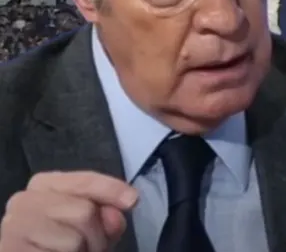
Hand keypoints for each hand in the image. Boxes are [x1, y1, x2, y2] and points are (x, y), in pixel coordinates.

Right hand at [0, 171, 138, 251]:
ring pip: (74, 239)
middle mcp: (24, 200)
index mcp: (44, 185)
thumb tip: (114, 217)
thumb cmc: (60, 243)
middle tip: (89, 247)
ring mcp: (13, 225)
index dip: (111, 190)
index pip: (84, 181)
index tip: (132, 200)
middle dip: (97, 235)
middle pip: (85, 211)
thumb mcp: (91, 227)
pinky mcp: (11, 249)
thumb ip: (106, 217)